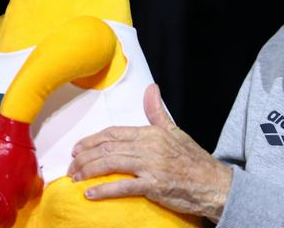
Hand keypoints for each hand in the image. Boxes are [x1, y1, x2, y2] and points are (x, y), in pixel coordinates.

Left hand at [68, 84, 232, 222]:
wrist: (213, 182)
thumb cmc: (193, 159)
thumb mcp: (174, 131)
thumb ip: (157, 112)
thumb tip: (151, 88)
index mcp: (151, 133)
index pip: (114, 132)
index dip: (92, 139)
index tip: (77, 148)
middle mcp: (150, 146)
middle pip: (108, 147)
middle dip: (85, 156)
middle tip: (70, 165)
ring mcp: (152, 166)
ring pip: (112, 163)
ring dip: (89, 170)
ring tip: (75, 178)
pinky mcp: (154, 186)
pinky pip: (124, 187)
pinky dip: (104, 190)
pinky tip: (89, 194)